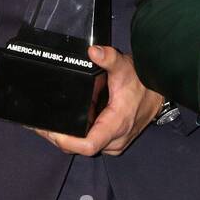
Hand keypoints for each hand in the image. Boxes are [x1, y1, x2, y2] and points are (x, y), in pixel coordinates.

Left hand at [31, 46, 161, 156]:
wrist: (158, 91)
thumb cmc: (143, 82)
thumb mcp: (124, 66)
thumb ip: (109, 58)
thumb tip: (93, 51)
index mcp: (116, 124)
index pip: (87, 145)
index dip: (65, 141)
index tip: (49, 129)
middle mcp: (115, 140)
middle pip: (79, 148)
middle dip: (59, 136)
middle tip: (41, 122)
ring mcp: (115, 143)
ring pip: (83, 146)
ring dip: (68, 134)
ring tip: (52, 120)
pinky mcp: (113, 141)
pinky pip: (91, 142)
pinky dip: (78, 133)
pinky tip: (69, 120)